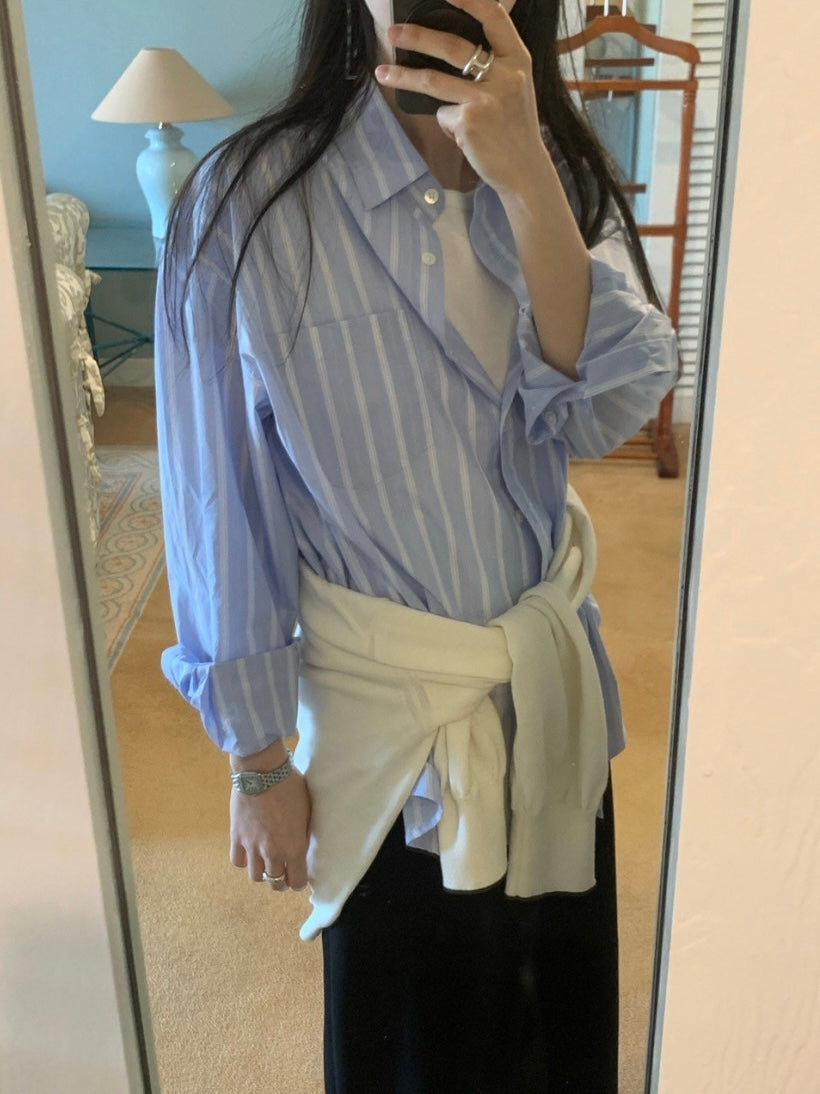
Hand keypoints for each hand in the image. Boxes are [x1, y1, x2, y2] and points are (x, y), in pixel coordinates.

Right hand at [229, 766, 311, 891]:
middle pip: (275, 883)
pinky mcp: (236, 837)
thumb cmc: (291, 786)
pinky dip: (245, 860)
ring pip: (256, 877)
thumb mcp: (307, 811)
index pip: (297, 882)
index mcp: (294, 847)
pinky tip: (250, 851)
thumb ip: (303, 834)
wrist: (263, 772)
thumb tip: (302, 845)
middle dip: (281, 879)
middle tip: (284, 869)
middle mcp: (273, 853)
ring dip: (262, 872)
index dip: (299, 881)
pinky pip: (238, 862)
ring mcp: (252, 847)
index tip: (299, 873)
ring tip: (266, 860)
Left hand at [377, 0, 550, 195]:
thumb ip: (494, 65)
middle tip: (393, 32)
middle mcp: (504, 75)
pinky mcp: (469, 122)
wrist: (525, 171)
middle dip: (418, 36)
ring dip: (404, 76)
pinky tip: (464, 136)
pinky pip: (443, 115)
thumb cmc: (514, 129)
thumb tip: (448, 48)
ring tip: (382, 73)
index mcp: (518, 59)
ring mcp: (486, 99)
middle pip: (452, 46)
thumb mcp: (515, 88)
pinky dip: (447, 124)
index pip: (494, 16)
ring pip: (434, 80)